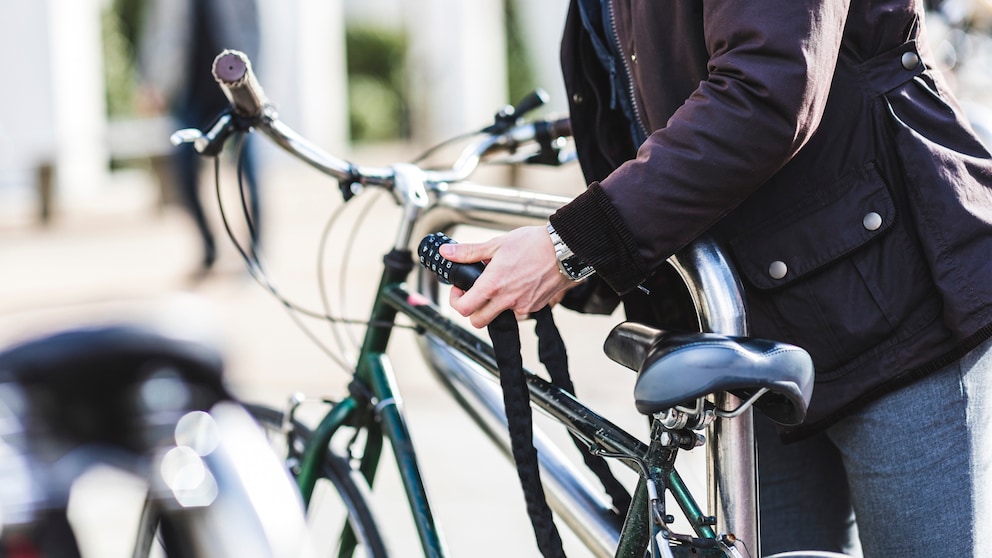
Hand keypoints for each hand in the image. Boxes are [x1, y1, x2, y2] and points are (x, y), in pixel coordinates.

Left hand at [441, 226, 576, 327]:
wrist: (565, 249)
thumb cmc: (534, 244)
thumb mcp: (497, 244)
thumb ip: (469, 252)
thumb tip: (447, 252)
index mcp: (493, 285)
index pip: (464, 308)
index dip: (456, 301)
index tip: (460, 289)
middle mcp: (507, 300)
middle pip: (478, 321)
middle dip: (472, 310)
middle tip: (475, 292)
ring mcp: (523, 306)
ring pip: (499, 316)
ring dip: (495, 305)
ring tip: (502, 283)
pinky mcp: (536, 307)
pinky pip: (518, 311)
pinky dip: (514, 301)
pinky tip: (519, 283)